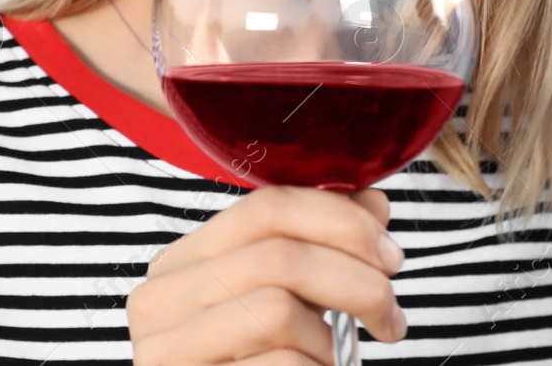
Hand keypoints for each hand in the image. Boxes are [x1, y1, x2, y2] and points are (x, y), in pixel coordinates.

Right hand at [128, 185, 406, 364]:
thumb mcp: (288, 302)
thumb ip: (322, 249)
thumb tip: (373, 202)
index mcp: (182, 263)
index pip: (265, 207)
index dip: (341, 221)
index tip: (389, 255)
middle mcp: (160, 300)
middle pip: (280, 255)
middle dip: (357, 282)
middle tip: (391, 316)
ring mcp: (165, 351)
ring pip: (277, 310)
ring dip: (327, 340)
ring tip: (332, 360)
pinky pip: (278, 365)